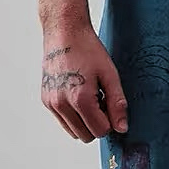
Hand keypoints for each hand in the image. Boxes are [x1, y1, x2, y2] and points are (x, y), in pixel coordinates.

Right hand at [41, 21, 128, 141]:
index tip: (110, 104)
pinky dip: (74, 115)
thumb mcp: (110, 74)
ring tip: (90, 97)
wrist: (64, 31)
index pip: (100, 131)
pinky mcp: (46, 100)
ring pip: (73, 132)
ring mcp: (51, 103)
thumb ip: (117, 103)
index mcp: (79, 99)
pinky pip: (63, 121)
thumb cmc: (88, 49)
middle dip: (97, 124)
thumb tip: (122, 128)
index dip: (110, 122)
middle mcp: (61, 104)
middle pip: (86, 136)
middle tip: (101, 100)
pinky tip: (78, 94)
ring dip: (85, 122)